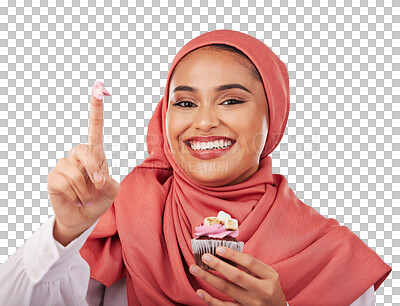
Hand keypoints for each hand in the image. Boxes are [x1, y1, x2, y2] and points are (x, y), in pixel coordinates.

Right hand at [47, 81, 119, 245]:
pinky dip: (75, 195)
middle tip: (100, 185)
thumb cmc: (99, 198)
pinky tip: (75, 199)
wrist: (84, 216)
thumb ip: (109, 182)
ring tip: (86, 197)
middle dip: (94, 170)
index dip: (96, 108)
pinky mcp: (53, 177)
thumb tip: (96, 178)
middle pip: (84, 151)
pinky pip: (64, 183)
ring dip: (85, 190)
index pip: (95, 127)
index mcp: (95, 152)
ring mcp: (64, 165)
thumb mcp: (112, 190)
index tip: (98, 88)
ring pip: (75, 172)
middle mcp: (78, 155)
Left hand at [189, 246, 286, 305]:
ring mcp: (252, 304)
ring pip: (226, 290)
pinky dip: (210, 300)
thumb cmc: (268, 286)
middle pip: (236, 276)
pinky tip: (199, 291)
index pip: (250, 262)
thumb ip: (251, 265)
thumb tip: (225, 252)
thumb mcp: (267, 274)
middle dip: (218, 265)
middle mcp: (261, 291)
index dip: (233, 254)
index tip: (218, 248)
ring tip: (195, 269)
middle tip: (204, 256)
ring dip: (208, 278)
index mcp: (269, 277)